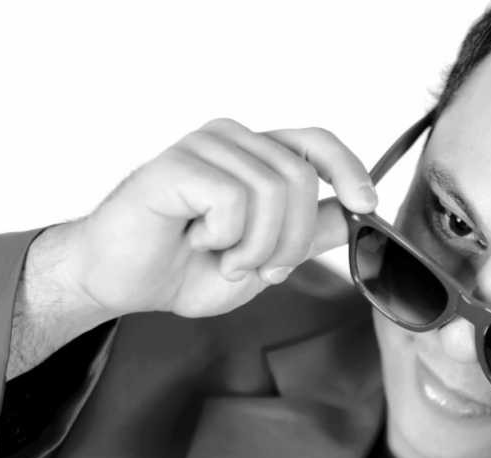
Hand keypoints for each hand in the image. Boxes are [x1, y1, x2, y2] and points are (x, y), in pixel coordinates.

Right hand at [53, 119, 375, 319]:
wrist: (124, 282)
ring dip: (255, 247)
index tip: (366, 204)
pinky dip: (223, 238)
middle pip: (301, 179)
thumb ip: (307, 236)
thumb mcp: (264, 260)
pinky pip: (233, 200)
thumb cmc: (186, 268)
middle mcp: (235, 142)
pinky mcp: (178, 163)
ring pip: (273, 191)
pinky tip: (195, 239)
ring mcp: (205, 147)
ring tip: (223, 258)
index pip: (317, 143)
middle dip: (291, 242)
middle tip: (258, 268)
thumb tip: (353, 215)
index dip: (350, 169)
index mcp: (256, 159)